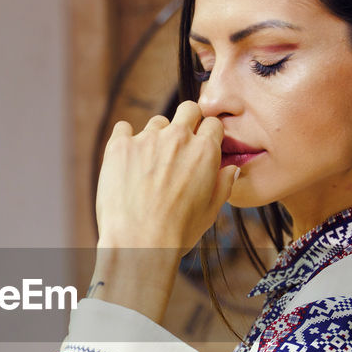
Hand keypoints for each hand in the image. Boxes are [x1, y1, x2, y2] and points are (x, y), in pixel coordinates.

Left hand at [85, 102, 238, 325]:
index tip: (201, 145)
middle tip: (179, 143)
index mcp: (205, 152)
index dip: (208, 134)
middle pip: (188, 109)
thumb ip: (223, 185)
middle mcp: (178, 138)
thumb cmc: (177, 232)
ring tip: (149, 164)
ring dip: (156, 136)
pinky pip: (123, 128)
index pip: (213, 124)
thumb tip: (231, 169)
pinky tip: (126, 158)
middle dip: (187, 120)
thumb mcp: (211, 211)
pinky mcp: (119, 145)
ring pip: (156, 122)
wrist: (139, 241)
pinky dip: (125, 139)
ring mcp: (147, 139)